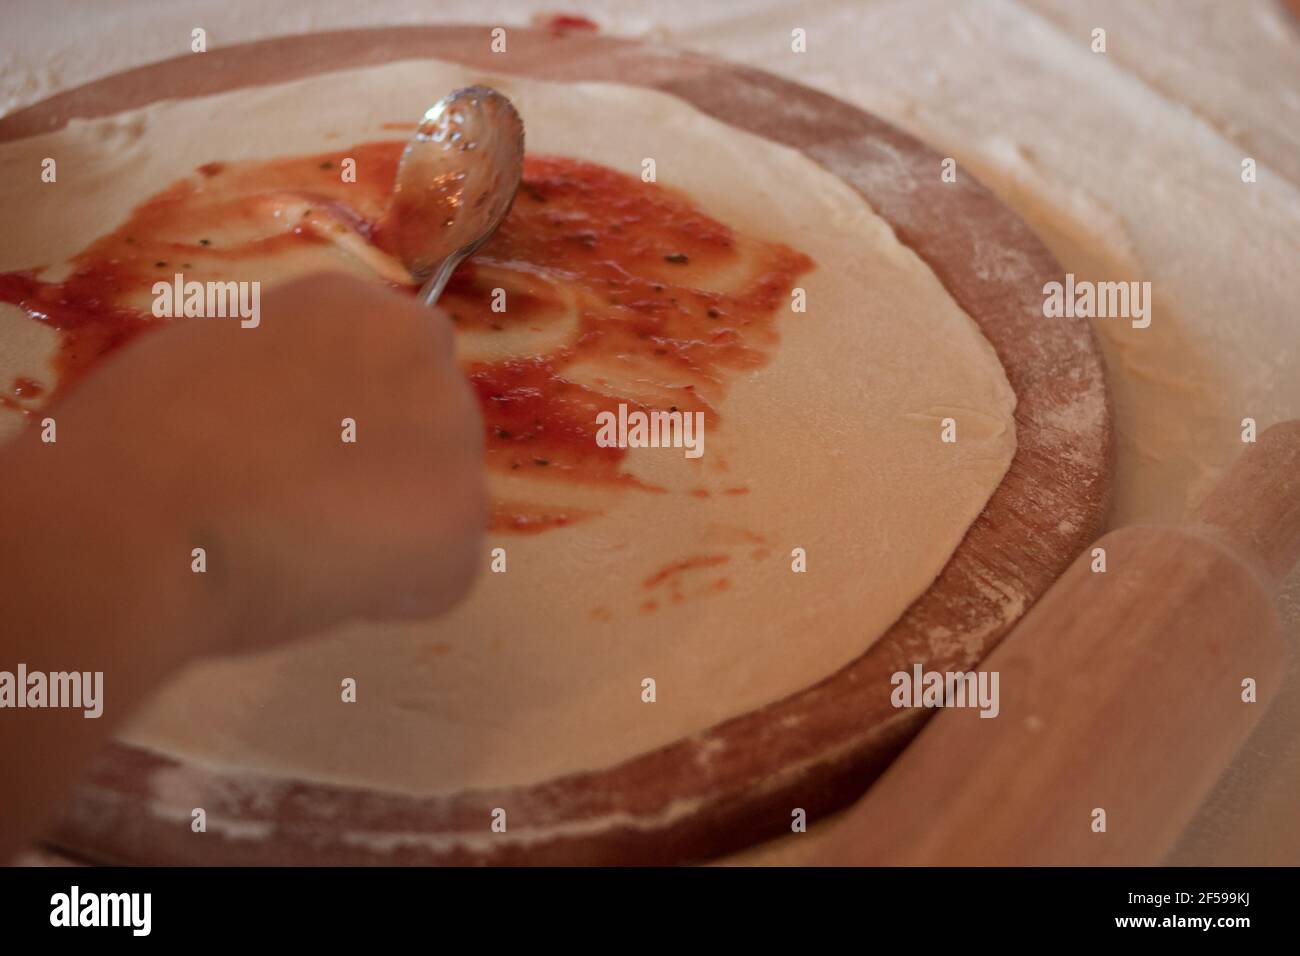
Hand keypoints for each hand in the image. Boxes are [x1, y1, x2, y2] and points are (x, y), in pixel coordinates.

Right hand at [22, 271, 486, 652]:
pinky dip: (396, 595)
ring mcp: (455, 436)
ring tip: (305, 550)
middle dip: (382, 473)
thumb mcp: (212, 357)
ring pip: (441, 500)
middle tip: (306, 512)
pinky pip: (442, 574)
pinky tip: (326, 587)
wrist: (141, 515)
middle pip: (427, 427)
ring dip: (393, 533)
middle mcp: (424, 352)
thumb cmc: (136, 441)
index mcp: (355, 306)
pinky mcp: (462, 522)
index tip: (300, 456)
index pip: (388, 368)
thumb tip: (304, 412)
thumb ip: (287, 371)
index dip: (347, 425)